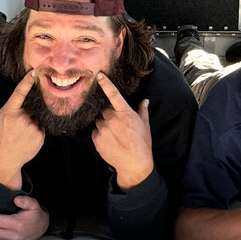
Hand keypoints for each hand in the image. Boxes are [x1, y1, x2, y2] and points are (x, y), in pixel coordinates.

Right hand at [0, 72, 45, 188]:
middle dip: (26, 109)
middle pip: (30, 105)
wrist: (3, 162)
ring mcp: (33, 127)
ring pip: (36, 116)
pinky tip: (26, 137)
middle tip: (17, 121)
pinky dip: (36, 128)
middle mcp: (22, 118)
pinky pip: (41, 126)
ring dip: (31, 119)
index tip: (34, 71)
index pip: (20, 92)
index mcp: (9, 112)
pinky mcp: (41, 136)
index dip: (28, 80)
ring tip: (20, 131)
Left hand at [90, 72, 153, 189]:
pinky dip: (100, 133)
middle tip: (117, 124)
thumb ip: (143, 111)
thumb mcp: (145, 125)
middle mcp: (112, 119)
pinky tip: (110, 140)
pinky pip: (95, 131)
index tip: (99, 75)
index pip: (113, 94)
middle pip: (104, 110)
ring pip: (98, 120)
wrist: (134, 164)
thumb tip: (145, 101)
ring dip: (104, 123)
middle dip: (109, 113)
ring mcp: (103, 129)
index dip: (105, 83)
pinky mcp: (96, 138)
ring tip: (114, 134)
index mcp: (125, 113)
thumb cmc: (142, 144)